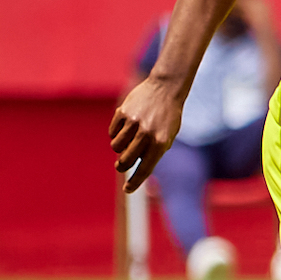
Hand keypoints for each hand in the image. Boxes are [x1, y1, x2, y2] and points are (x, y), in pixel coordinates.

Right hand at [109, 76, 185, 192]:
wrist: (166, 88)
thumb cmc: (168, 116)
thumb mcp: (167, 136)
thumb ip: (153, 152)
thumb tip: (136, 167)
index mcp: (160, 143)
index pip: (145, 169)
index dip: (135, 182)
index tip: (128, 190)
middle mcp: (146, 134)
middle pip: (125, 161)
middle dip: (121, 166)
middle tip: (121, 165)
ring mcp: (133, 122)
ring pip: (116, 146)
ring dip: (119, 147)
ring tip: (127, 140)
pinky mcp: (122, 112)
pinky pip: (112, 132)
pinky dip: (116, 133)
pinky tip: (125, 126)